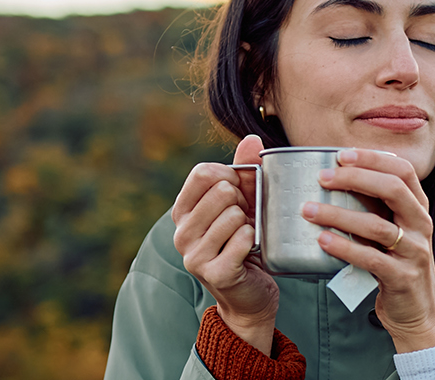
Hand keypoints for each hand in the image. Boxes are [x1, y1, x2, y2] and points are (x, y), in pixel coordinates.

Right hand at [172, 135, 279, 354]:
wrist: (249, 295)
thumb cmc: (244, 243)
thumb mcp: (243, 203)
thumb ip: (244, 171)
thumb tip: (253, 139)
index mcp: (183, 212)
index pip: (202, 174)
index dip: (229, 177)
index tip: (238, 195)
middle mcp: (181, 233)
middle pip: (221, 192)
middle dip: (244, 203)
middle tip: (245, 222)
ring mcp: (194, 255)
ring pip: (233, 215)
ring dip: (250, 224)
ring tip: (247, 238)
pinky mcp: (213, 272)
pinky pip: (242, 238)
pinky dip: (253, 241)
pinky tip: (250, 253)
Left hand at [301, 149, 434, 352]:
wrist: (417, 311)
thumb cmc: (395, 264)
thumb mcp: (391, 230)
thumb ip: (373, 208)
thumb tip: (334, 179)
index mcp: (418, 208)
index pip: (402, 170)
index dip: (373, 157)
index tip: (341, 154)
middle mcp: (421, 225)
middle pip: (393, 189)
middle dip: (356, 177)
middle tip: (322, 177)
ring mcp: (415, 252)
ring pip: (377, 226)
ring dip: (339, 214)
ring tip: (309, 210)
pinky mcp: (402, 278)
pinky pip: (371, 259)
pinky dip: (345, 248)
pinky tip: (323, 240)